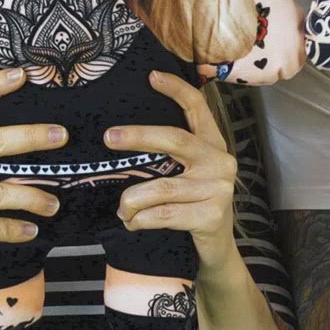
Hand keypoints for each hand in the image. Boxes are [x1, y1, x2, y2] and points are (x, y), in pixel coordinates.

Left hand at [105, 71, 239, 277]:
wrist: (217, 253)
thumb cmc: (192, 208)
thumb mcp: (188, 176)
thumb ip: (170, 156)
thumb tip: (122, 136)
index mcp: (213, 145)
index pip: (198, 108)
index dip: (176, 89)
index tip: (151, 76)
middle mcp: (220, 162)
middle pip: (175, 140)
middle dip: (138, 137)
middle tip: (108, 137)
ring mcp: (219, 189)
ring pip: (162, 186)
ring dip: (132, 199)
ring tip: (121, 209)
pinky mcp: (212, 216)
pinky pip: (164, 214)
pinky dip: (142, 220)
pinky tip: (133, 223)